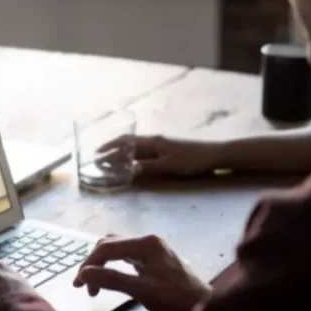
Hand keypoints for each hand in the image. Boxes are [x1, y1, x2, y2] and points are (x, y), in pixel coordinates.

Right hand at [73, 234, 209, 310]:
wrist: (203, 305)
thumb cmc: (175, 297)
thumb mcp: (142, 290)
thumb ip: (112, 280)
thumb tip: (84, 274)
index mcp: (145, 243)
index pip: (107, 247)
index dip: (89, 264)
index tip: (78, 284)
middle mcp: (147, 240)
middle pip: (110, 244)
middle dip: (93, 263)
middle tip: (83, 286)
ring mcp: (151, 247)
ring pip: (116, 248)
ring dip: (102, 264)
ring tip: (94, 284)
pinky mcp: (153, 257)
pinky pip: (125, 255)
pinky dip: (113, 265)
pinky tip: (110, 277)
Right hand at [99, 135, 220, 176]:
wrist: (214, 155)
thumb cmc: (191, 159)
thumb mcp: (168, 166)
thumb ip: (148, 167)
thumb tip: (128, 170)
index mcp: (152, 142)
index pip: (126, 143)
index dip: (111, 148)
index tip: (97, 154)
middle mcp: (154, 140)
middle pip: (129, 143)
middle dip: (113, 149)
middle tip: (99, 158)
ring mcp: (161, 144)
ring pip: (136, 147)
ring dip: (122, 152)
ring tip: (112, 160)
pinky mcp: (167, 150)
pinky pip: (144, 151)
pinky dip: (133, 155)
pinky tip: (133, 162)